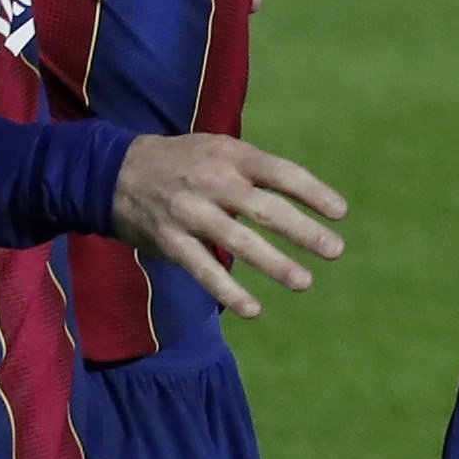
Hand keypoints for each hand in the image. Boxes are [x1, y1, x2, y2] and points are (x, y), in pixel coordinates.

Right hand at [111, 133, 348, 318]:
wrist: (117, 171)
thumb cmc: (186, 161)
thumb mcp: (221, 149)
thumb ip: (257, 170)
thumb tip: (306, 197)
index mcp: (232, 155)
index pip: (282, 173)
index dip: (313, 192)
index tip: (341, 213)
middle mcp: (213, 182)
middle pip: (265, 209)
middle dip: (303, 231)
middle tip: (335, 250)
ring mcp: (191, 212)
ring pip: (238, 241)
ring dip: (274, 264)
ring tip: (305, 281)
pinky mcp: (171, 241)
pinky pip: (203, 269)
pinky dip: (229, 290)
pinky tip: (254, 309)